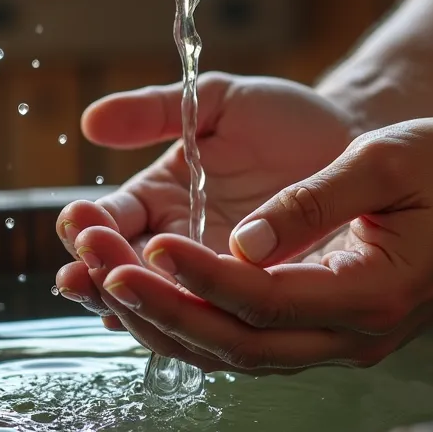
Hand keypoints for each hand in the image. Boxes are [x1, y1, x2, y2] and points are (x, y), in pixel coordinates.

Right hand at [54, 73, 357, 331]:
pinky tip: (167, 328)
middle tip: (87, 266)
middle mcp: (177, 245)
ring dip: (133, 305)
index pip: (111, 221)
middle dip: (100, 270)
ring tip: (115, 296)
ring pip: (161, 307)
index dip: (91, 225)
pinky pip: (213, 328)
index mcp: (159, 198)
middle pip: (123, 273)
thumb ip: (156, 110)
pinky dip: (185, 330)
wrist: (353, 145)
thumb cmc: (285, 119)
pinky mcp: (251, 303)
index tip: (79, 221)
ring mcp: (212, 278)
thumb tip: (92, 122)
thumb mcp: (218, 102)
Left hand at [76, 118, 432, 371]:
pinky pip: (249, 343)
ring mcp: (340, 342)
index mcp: (374, 294)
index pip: (267, 299)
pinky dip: (195, 323)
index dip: (201, 274)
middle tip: (100, 271)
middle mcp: (353, 336)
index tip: (148, 238)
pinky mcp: (327, 331)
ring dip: (168, 321)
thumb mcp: (389, 161)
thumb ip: (316, 200)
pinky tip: (151, 295)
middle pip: (239, 344)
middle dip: (164, 309)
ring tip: (105, 282)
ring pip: (237, 355)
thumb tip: (244, 239)